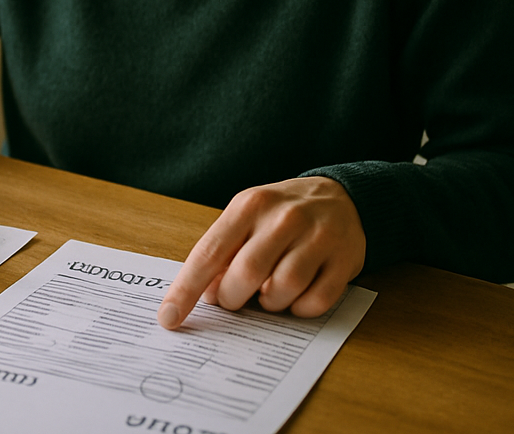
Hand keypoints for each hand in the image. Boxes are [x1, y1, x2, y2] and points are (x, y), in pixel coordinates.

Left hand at [157, 177, 364, 327]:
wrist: (341, 197)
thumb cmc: (281, 213)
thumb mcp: (247, 217)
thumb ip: (223, 251)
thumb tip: (205, 294)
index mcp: (249, 204)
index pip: (209, 252)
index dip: (186, 289)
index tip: (169, 317)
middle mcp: (282, 217)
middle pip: (246, 274)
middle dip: (233, 298)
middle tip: (235, 298)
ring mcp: (317, 237)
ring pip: (282, 290)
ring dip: (270, 304)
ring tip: (269, 292)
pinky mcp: (344, 260)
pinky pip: (315, 302)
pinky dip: (300, 308)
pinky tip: (297, 294)